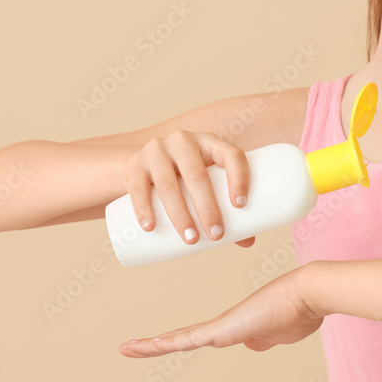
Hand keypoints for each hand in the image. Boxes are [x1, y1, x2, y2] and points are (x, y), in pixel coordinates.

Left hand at [118, 268, 322, 355]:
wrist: (307, 293)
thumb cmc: (301, 310)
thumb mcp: (281, 334)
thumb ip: (265, 338)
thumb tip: (251, 344)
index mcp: (237, 326)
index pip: (201, 336)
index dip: (181, 340)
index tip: (166, 342)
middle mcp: (225, 324)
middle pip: (183, 336)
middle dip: (157, 343)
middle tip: (132, 346)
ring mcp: (223, 325)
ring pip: (178, 339)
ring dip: (151, 346)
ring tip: (127, 349)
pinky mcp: (224, 329)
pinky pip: (186, 341)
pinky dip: (163, 345)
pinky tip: (146, 346)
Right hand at [122, 130, 254, 247]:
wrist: (143, 165)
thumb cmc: (184, 177)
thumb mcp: (205, 182)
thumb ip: (225, 207)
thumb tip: (248, 240)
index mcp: (209, 143)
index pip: (230, 155)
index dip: (238, 178)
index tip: (240, 206)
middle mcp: (183, 141)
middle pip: (197, 175)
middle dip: (208, 208)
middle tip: (216, 234)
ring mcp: (156, 150)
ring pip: (168, 184)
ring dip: (180, 214)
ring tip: (190, 238)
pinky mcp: (134, 165)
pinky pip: (138, 187)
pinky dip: (144, 209)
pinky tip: (150, 226)